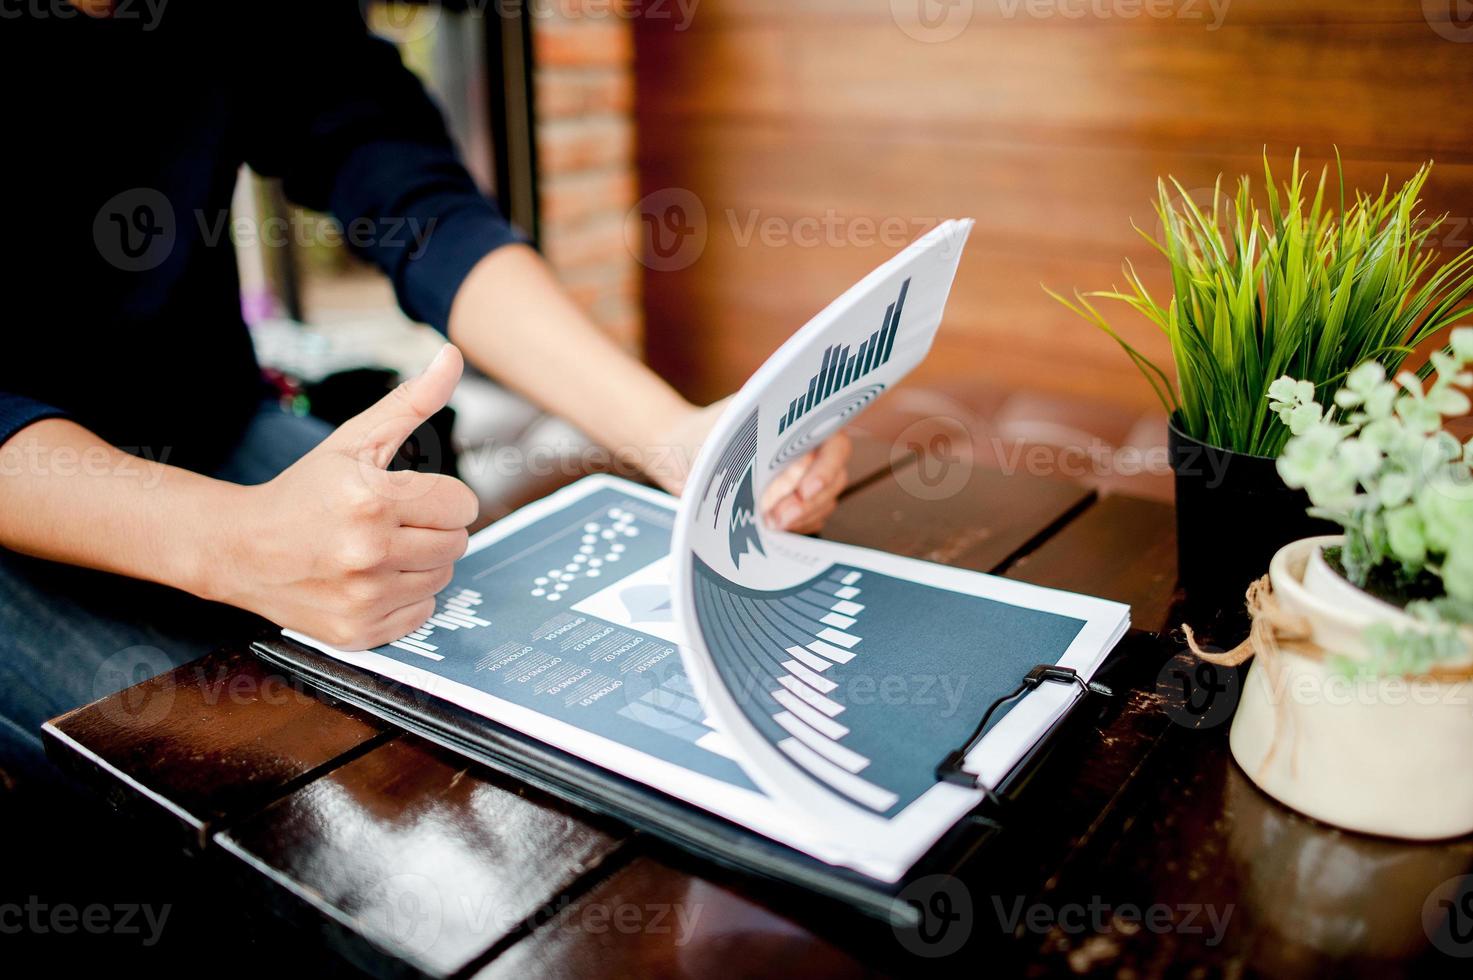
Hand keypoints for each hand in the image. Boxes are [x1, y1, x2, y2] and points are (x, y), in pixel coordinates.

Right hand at [207, 345, 478, 649]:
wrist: (239, 549)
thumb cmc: (305, 491)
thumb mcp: (354, 440)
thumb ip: (411, 402)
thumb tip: (452, 355)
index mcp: (372, 499)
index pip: (463, 505)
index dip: (442, 498)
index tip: (409, 497)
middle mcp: (369, 552)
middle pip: (458, 544)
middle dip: (433, 529)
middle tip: (391, 524)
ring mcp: (363, 597)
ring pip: (442, 578)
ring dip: (421, 563)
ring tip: (378, 550)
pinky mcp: (358, 632)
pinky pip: (421, 614)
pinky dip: (405, 597)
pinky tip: (370, 579)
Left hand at [648, 399, 851, 533]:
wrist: (678, 453)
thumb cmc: (698, 435)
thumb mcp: (720, 434)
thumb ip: (750, 442)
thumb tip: (782, 454)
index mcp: (795, 423)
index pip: (833, 443)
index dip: (826, 467)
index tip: (804, 490)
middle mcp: (804, 447)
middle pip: (834, 477)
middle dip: (809, 501)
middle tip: (778, 517)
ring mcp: (799, 476)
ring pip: (824, 500)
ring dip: (802, 516)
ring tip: (770, 524)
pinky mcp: (789, 500)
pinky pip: (809, 517)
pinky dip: (795, 526)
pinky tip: (771, 528)